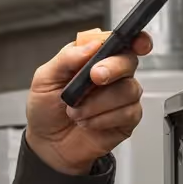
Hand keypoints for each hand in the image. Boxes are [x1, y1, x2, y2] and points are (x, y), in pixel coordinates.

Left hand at [24, 30, 152, 174]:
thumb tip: (91, 45)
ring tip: (76, 111)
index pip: (122, 41)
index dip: (136, 39)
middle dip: (112, 68)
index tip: (137, 43)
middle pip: (129, 61)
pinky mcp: (126, 119)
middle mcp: (112, 74)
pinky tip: (88, 123)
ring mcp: (121, 97)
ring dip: (97, 102)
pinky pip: (127, 113)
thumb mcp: (45, 78)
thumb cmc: (46, 109)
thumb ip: (67, 58)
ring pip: (128, 89)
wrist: (47, 145)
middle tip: (95, 78)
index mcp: (94, 58)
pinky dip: (102, 119)